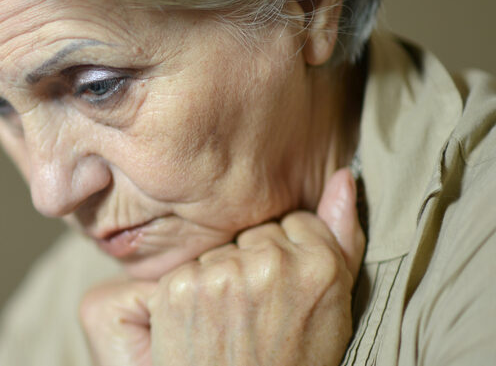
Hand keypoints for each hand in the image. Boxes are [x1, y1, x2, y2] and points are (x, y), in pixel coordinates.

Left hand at [80, 169, 364, 365]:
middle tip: (257, 313)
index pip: (294, 222)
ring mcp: (223, 274)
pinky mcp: (181, 287)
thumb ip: (341, 235)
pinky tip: (204, 324)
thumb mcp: (334, 302)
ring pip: (219, 249)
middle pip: (254, 233)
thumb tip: (343, 175)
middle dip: (253, 263)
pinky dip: (189, 293)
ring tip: (232, 321)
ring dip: (221, 277)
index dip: (288, 257)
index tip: (286, 293)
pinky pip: (186, 268)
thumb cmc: (294, 356)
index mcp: (318, 263)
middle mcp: (271, 263)